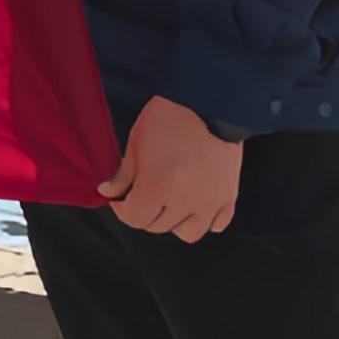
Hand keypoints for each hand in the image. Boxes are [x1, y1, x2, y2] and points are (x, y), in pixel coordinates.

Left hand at [97, 95, 242, 241]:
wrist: (209, 105)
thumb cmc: (168, 120)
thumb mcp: (136, 143)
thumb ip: (122, 175)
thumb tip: (108, 193)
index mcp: (157, 188)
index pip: (134, 219)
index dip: (122, 210)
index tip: (120, 198)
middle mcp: (185, 203)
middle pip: (158, 227)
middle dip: (144, 213)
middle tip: (142, 195)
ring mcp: (210, 203)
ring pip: (188, 233)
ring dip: (174, 223)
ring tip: (168, 203)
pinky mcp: (229, 199)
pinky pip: (216, 225)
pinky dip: (204, 220)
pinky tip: (194, 204)